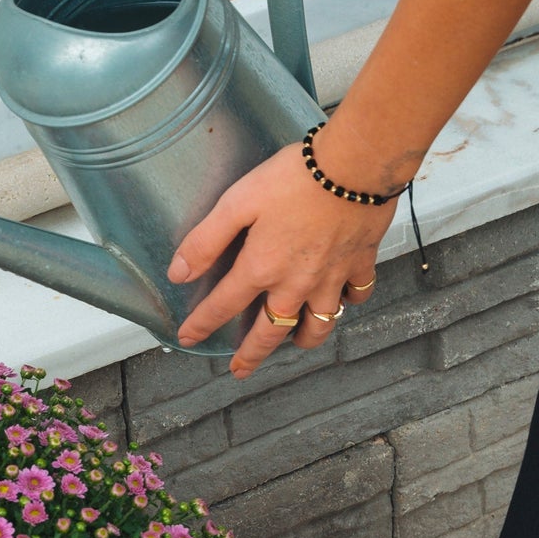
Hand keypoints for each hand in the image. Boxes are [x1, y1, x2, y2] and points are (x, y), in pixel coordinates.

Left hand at [169, 144, 393, 378]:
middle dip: (251, 355)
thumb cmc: (294, 178)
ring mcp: (331, 280)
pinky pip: (355, 297)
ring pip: (318, 327)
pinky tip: (340, 300)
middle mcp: (296, 285)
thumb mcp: (238, 202)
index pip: (222, 307)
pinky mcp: (360, 266)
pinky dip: (347, 303)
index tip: (187, 338)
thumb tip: (179, 272)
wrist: (354, 167)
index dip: (201, 325)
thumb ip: (206, 240)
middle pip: (270, 333)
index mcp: (261, 268)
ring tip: (293, 342)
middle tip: (240, 371)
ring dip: (302, 339)